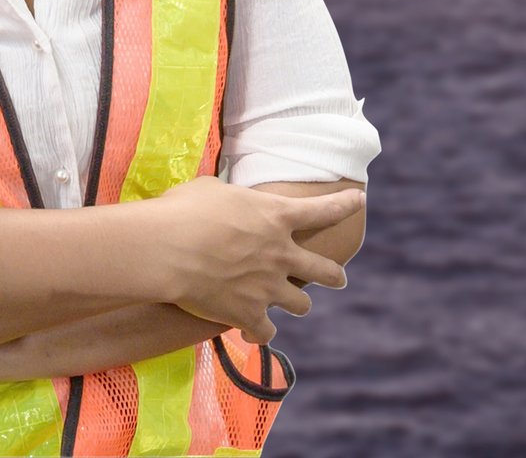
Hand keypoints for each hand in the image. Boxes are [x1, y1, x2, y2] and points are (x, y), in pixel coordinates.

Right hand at [144, 176, 361, 343]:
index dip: (343, 205)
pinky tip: (253, 334)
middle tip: (339, 277)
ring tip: (291, 304)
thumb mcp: (212, 190)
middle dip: (334, 274)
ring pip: (301, 304)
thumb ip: (229, 200)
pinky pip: (266, 332)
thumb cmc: (183, 211)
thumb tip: (222, 203)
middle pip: (324, 269)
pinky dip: (260, 333)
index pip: (323, 209)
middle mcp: (281, 253)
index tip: (358, 200)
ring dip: (296, 303)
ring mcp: (268, 287)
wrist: (167, 250)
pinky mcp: (248, 315)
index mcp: (276, 216)